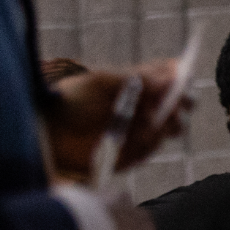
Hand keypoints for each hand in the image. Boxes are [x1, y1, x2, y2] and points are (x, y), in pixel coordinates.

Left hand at [43, 59, 191, 176]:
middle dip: (181, 103)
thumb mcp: (101, 83)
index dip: (180, 76)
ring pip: (169, 128)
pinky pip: (150, 148)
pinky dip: (147, 143)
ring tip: (153, 123)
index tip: (183, 76)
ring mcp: (139, 130)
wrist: (46, 133)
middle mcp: (142, 106)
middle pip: (177, 104)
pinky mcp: (133, 153)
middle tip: (175, 104)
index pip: (168, 76)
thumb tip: (173, 77)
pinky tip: (135, 140)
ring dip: (167, 124)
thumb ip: (137, 79)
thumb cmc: (70, 101)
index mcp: (136, 83)